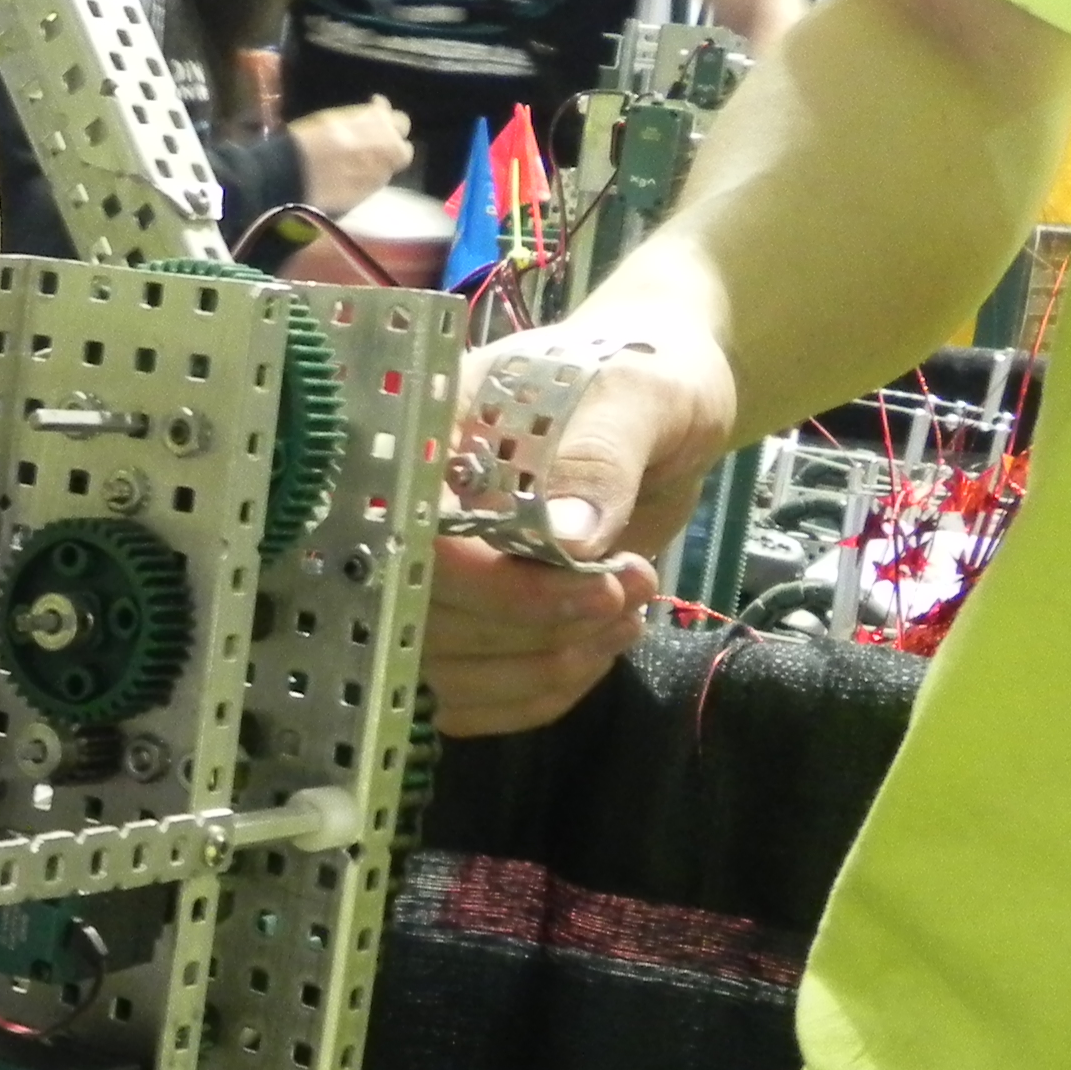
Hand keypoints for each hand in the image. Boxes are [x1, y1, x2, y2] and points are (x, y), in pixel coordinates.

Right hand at [290, 98, 413, 213]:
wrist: (293, 173)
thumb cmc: (307, 139)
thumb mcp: (335, 117)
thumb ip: (362, 116)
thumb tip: (378, 107)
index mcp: (378, 120)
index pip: (398, 120)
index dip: (386, 121)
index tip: (376, 120)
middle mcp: (388, 146)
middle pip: (403, 149)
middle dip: (392, 147)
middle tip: (375, 147)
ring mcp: (381, 172)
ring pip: (390, 169)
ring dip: (379, 164)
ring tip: (358, 165)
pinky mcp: (369, 193)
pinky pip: (374, 184)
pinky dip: (367, 179)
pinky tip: (350, 178)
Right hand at [428, 317, 738, 735]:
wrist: (660, 407)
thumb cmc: (645, 371)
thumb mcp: (639, 394)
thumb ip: (599, 454)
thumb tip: (565, 538)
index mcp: (425, 442)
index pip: (410, 538)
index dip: (489, 583)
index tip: (592, 582)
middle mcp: (410, 517)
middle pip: (422, 620)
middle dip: (540, 625)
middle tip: (631, 588)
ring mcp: (432, 578)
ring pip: (447, 670)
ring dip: (550, 663)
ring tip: (627, 611)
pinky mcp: (464, 626)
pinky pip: (472, 698)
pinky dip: (542, 690)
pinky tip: (598, 644)